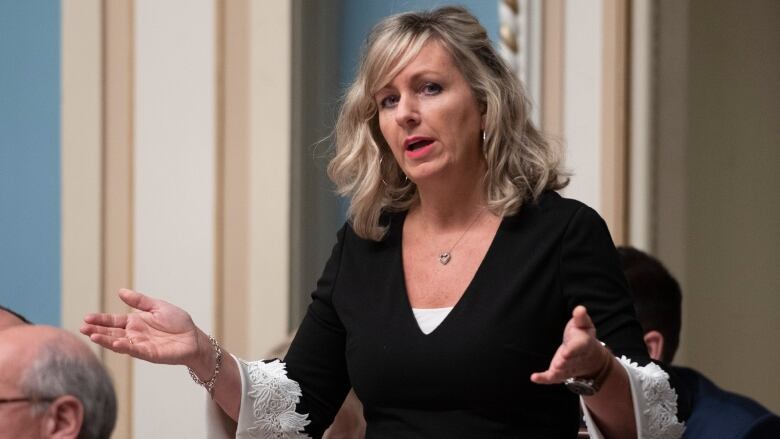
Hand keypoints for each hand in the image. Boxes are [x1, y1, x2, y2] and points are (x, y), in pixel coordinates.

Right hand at [81, 289, 204, 367]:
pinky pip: (134, 350)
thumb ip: (139, 301)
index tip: (86, 317)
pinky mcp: (149, 354)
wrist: (194, 338)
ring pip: (119, 343)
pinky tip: (115, 343)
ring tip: (92, 336)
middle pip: (111, 332)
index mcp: (135, 322)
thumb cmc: (178, 322)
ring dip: (106, 340)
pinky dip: (124, 347)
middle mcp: (134, 334)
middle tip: (82, 328)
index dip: (100, 320)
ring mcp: (140, 345)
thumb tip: (120, 291)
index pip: (113, 321)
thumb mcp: (158, 307)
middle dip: (97, 331)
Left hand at [530, 305, 608, 383]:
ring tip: (552, 370)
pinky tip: (534, 378)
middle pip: (571, 361)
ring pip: (563, 372)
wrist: (589, 359)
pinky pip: (552, 378)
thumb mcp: (584, 325)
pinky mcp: (559, 374)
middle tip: (559, 363)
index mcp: (583, 345)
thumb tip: (580, 309)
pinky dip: (543, 379)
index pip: (579, 347)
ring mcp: (568, 368)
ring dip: (557, 372)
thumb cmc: (582, 336)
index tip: (566, 352)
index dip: (573, 350)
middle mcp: (576, 359)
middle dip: (565, 362)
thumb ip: (581, 318)